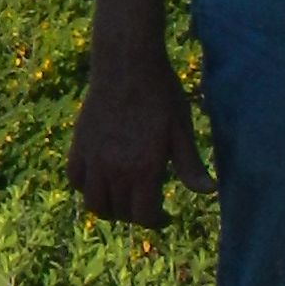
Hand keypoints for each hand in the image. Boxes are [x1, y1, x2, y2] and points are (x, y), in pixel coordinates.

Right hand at [68, 38, 211, 226]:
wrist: (127, 64)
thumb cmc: (161, 95)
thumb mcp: (181, 130)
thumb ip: (191, 166)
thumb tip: (209, 192)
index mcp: (144, 169)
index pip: (145, 217)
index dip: (157, 222)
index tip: (164, 216)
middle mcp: (115, 170)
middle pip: (120, 213)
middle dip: (135, 215)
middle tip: (146, 204)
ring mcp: (93, 159)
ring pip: (94, 203)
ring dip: (109, 207)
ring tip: (122, 198)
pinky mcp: (79, 145)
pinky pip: (75, 179)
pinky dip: (86, 186)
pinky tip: (100, 178)